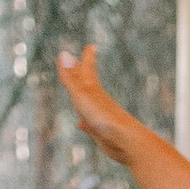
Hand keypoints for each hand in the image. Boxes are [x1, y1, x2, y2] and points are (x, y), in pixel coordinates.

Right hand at [57, 41, 137, 166]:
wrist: (125, 142)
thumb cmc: (104, 117)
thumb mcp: (83, 95)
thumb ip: (72, 78)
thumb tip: (64, 54)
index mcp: (92, 89)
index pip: (87, 69)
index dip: (87, 57)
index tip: (91, 46)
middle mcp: (97, 100)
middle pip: (88, 82)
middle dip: (83, 72)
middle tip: (81, 61)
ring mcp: (99, 116)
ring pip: (88, 102)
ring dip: (82, 96)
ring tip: (78, 92)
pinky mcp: (100, 132)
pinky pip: (89, 124)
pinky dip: (84, 122)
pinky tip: (81, 124)